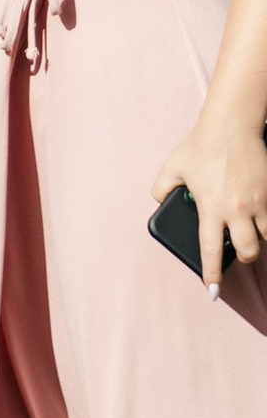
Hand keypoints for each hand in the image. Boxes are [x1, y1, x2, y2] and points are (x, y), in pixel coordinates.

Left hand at [157, 114, 266, 288]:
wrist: (232, 126)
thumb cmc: (201, 145)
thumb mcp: (173, 167)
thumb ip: (162, 189)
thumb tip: (161, 204)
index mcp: (210, 207)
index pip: (210, 250)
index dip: (212, 274)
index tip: (213, 292)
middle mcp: (236, 209)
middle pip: (247, 252)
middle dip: (242, 257)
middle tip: (237, 249)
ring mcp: (258, 203)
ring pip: (265, 238)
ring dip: (258, 239)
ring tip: (248, 230)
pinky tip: (259, 217)